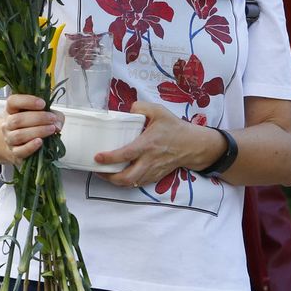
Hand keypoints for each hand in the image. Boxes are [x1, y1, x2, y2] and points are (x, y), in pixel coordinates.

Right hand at [0, 93, 62, 165]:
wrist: (22, 144)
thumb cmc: (35, 126)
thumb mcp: (46, 115)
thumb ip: (55, 116)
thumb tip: (57, 125)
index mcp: (12, 110)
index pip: (13, 101)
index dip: (27, 101)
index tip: (43, 103)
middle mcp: (8, 124)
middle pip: (17, 120)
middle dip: (38, 118)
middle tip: (52, 119)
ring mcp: (9, 139)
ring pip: (19, 135)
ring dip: (37, 131)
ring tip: (51, 129)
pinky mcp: (15, 152)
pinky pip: (20, 150)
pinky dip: (30, 146)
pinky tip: (40, 142)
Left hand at [95, 102, 220, 187]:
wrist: (192, 144)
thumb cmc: (175, 127)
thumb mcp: (159, 111)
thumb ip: (140, 107)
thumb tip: (127, 111)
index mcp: (148, 144)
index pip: (125, 155)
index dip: (109, 158)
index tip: (97, 157)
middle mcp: (149, 160)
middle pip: (127, 177)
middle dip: (109, 177)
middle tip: (98, 170)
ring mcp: (153, 171)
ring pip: (132, 183)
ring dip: (116, 181)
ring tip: (106, 174)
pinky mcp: (156, 176)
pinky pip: (139, 183)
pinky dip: (127, 182)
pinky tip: (120, 176)